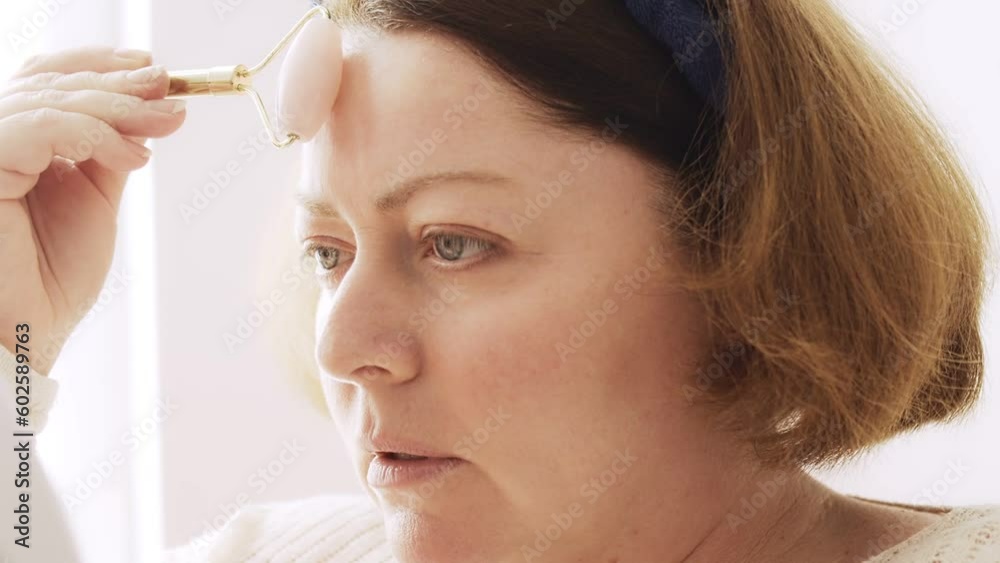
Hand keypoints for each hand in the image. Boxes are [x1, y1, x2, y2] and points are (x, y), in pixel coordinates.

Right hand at [0, 46, 186, 374]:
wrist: (31, 334)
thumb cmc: (52, 279)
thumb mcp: (93, 199)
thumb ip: (107, 151)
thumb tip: (148, 109)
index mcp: (12, 143)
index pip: (47, 81)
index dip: (100, 68)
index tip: (156, 71)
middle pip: (50, 85)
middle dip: (120, 86)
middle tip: (172, 94)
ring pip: (48, 100)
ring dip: (118, 109)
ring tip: (166, 124)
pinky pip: (38, 127)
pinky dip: (94, 133)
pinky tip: (135, 157)